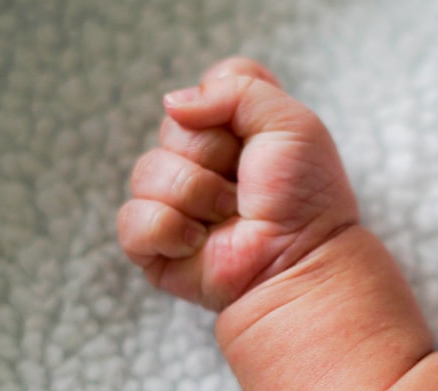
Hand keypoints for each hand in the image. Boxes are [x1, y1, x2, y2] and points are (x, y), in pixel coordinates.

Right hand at [117, 58, 359, 310]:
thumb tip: (172, 104)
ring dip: (196, 194)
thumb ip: (237, 87)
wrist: (301, 259)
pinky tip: (199, 243)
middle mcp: (202, 160)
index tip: (257, 136)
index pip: (207, 85)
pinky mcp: (156, 245)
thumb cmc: (304, 197)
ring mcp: (175, 202)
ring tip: (229, 216)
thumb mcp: (290, 123)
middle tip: (245, 185)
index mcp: (235, 129)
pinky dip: (168, 230)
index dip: (227, 105)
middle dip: (211, 154)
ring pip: (148, 171)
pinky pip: (132, 220)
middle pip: (173, 125)